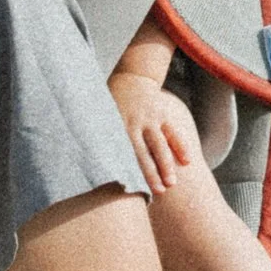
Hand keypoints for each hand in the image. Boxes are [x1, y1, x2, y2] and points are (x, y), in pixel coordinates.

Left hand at [110, 70, 201, 198]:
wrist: (132, 78)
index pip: (121, 153)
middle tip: (158, 193)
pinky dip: (180, 146)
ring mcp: (151, 119)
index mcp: (117, 127)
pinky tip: (187, 162)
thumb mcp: (101, 115)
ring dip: (166, 165)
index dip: (127, 171)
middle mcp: (134, 124)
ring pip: (160, 144)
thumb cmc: (111, 103)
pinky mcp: (163, 114)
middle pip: (143, 153)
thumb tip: (84, 159)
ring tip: (172, 183)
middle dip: (151, 173)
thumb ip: (98, 136)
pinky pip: (173, 132)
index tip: (130, 190)